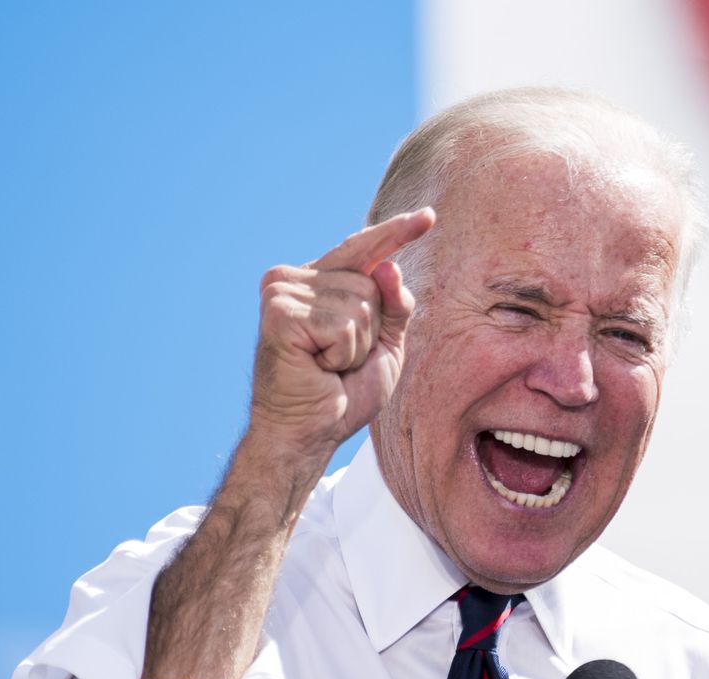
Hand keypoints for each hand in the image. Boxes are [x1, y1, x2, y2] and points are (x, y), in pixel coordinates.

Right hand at [248, 208, 434, 463]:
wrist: (309, 433)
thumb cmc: (343, 393)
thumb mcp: (385, 345)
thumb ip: (394, 305)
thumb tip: (389, 266)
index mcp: (318, 282)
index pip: (364, 249)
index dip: (397, 233)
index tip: (429, 216)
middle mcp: (295, 279)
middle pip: (371, 282)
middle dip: (370, 331)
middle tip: (340, 361)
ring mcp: (282, 292)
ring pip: (360, 304)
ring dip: (356, 346)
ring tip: (328, 366)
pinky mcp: (278, 313)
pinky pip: (343, 325)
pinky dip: (342, 354)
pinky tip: (318, 367)